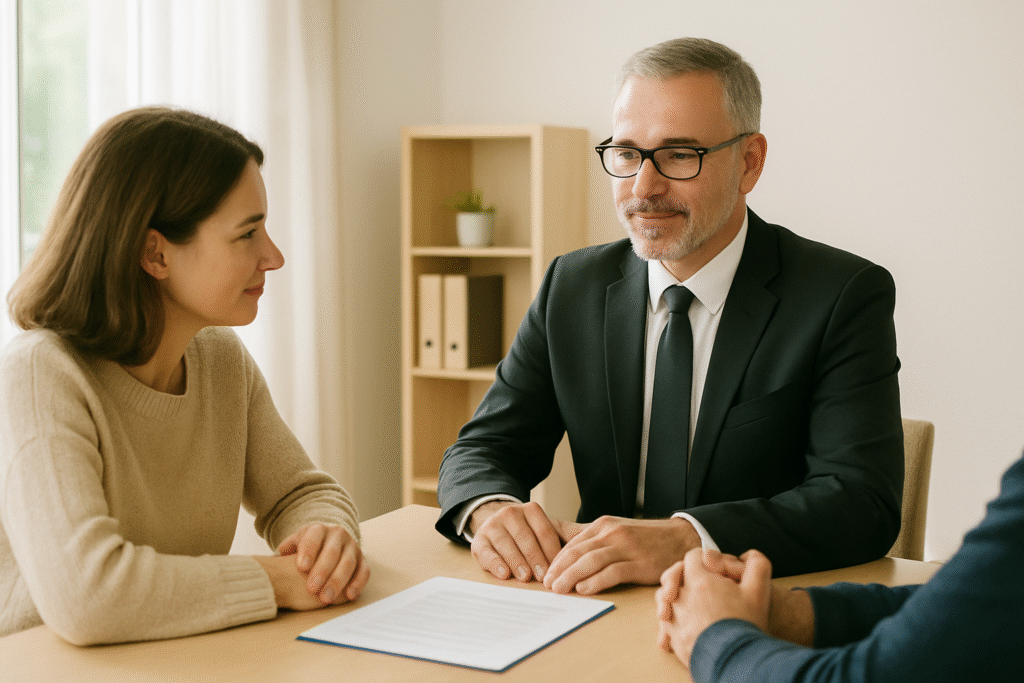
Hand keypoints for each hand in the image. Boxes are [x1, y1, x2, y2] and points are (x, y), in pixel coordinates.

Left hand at [274, 522, 369, 604]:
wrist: (329, 540)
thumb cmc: (308, 547)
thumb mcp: (295, 542)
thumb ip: (287, 548)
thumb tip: (281, 555)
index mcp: (319, 529)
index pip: (314, 538)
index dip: (309, 552)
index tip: (301, 567)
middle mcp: (338, 535)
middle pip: (332, 552)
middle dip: (322, 571)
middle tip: (312, 588)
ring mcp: (352, 547)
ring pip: (348, 562)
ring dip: (338, 581)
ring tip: (326, 598)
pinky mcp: (362, 560)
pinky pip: (364, 571)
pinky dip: (358, 583)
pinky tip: (349, 595)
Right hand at [469, 501, 575, 582]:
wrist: (494, 525)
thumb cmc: (525, 535)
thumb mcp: (541, 530)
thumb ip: (562, 537)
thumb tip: (583, 552)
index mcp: (530, 510)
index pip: (545, 531)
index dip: (552, 552)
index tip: (559, 570)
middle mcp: (510, 513)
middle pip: (526, 538)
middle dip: (536, 559)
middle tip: (543, 577)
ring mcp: (492, 525)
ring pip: (506, 544)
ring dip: (517, 562)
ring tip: (525, 577)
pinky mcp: (479, 540)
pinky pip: (487, 552)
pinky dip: (496, 563)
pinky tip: (504, 574)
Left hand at [543, 515, 701, 594]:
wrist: (681, 538)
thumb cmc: (644, 539)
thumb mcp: (615, 531)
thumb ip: (591, 539)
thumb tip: (561, 546)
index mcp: (603, 525)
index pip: (572, 543)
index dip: (556, 560)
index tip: (545, 574)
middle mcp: (612, 533)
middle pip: (578, 551)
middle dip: (559, 569)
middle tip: (546, 584)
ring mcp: (627, 547)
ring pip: (591, 561)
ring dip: (571, 576)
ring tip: (559, 589)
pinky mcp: (640, 563)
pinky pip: (612, 572)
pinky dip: (596, 581)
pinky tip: (584, 589)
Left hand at [656, 549, 814, 648]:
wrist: (735, 662)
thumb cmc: (745, 625)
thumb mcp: (759, 591)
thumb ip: (757, 565)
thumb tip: (748, 556)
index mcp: (698, 582)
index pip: (692, 557)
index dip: (704, 558)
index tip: (714, 569)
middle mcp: (680, 598)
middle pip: (673, 577)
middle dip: (684, 576)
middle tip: (697, 583)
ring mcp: (674, 619)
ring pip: (665, 600)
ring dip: (674, 598)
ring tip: (688, 602)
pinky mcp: (674, 638)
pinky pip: (666, 624)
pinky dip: (673, 621)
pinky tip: (685, 624)